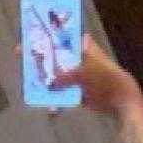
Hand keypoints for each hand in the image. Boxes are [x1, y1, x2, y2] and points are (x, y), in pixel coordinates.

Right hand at [13, 31, 139, 115]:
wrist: (118, 99)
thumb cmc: (103, 79)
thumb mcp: (81, 74)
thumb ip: (62, 77)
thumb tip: (48, 83)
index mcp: (81, 46)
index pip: (60, 37)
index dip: (46, 38)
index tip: (30, 39)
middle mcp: (78, 58)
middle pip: (55, 57)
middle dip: (41, 61)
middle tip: (23, 60)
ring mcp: (77, 74)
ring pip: (56, 75)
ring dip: (46, 81)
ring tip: (30, 84)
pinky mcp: (77, 90)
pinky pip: (62, 93)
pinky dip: (55, 98)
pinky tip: (48, 105)